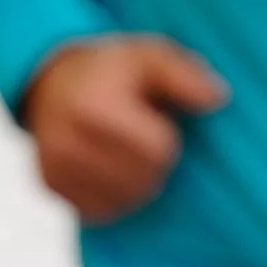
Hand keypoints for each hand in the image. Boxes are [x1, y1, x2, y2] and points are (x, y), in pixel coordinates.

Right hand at [21, 36, 228, 223]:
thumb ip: (183, 73)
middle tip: (136, 135)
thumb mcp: (147, 55)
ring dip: (136, 182)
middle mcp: (67, 142)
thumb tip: (217, 97)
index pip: (157, 152)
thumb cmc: (109, 69)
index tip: (151, 118)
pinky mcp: (50, 187)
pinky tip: (107, 167)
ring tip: (122, 150)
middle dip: (152, 162)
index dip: (164, 137)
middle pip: (143, 181)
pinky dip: (114, 195)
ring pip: (125, 201)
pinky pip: (102, 211)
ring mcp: (55, 168)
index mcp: (93, 108)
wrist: (48, 80)